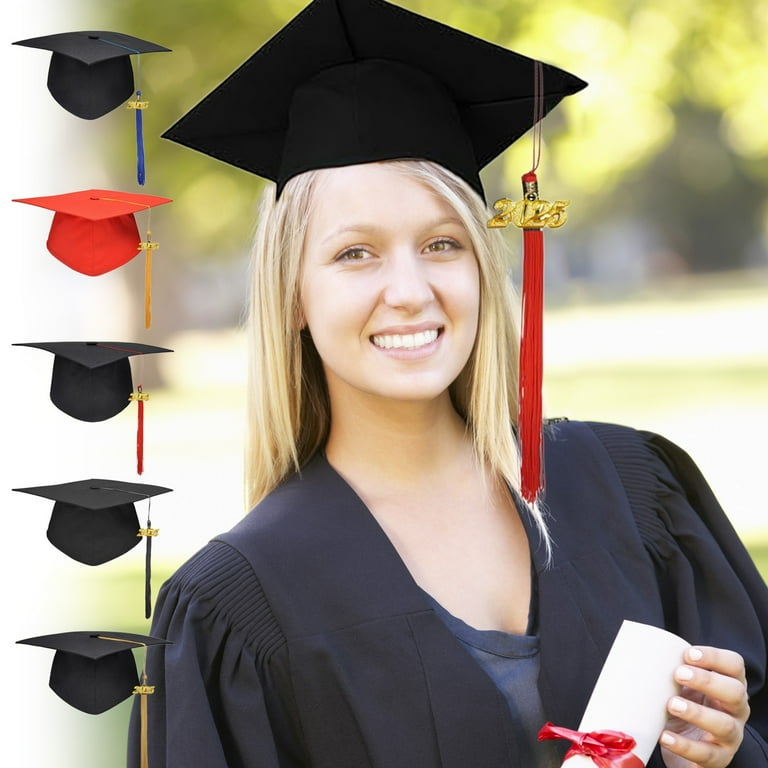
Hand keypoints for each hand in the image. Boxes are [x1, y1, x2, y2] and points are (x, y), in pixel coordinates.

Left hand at [660, 646, 749, 767]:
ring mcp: (730, 736)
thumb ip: (669, 669)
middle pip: (735, 692)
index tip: (688, 653)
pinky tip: (665, 736)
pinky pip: (706, 754)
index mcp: (728, 684)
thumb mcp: (681, 685)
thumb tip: (635, 651)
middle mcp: (735, 710)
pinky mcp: (717, 759)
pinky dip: (684, 746)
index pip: (734, 665)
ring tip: (671, 704)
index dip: (715, 657)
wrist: (684, 746)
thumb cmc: (683, 704)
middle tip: (678, 673)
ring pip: (724, 725)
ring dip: (697, 713)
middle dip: (707, 681)